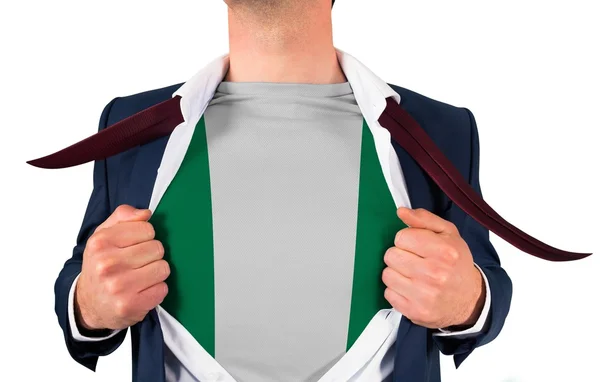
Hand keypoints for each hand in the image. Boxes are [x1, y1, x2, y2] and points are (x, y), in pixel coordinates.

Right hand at [75, 205, 169, 330]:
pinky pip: (163, 289)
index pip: (147, 229)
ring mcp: (119, 286)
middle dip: (151, 255)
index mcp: (101, 242)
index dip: (145, 237)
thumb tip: (146, 214)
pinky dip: (156, 290)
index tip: (134, 246)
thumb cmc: (100, 265)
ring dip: (156, 272)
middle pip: (157, 248)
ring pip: (163, 268)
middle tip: (137, 264)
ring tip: (140, 277)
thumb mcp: (103, 235)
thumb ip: (123, 217)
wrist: (88, 303)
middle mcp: (107, 264)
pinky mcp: (130, 305)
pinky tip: (141, 291)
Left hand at [382, 207, 484, 328]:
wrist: (469, 300)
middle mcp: (434, 273)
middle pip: (391, 255)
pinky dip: (397, 291)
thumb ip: (424, 219)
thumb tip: (401, 212)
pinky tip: (411, 289)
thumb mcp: (448, 234)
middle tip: (415, 261)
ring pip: (387, 274)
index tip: (416, 246)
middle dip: (400, 256)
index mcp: (444, 251)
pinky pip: (388, 293)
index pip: (402, 237)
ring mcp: (424, 295)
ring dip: (397, 273)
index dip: (407, 240)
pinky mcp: (414, 311)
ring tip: (413, 275)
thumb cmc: (456, 264)